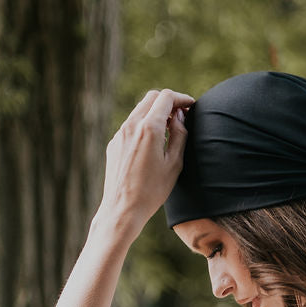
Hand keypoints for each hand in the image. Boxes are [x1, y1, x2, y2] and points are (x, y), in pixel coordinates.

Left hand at [94, 88, 193, 237]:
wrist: (123, 209)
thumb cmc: (152, 190)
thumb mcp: (174, 163)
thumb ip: (180, 135)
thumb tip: (179, 117)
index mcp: (149, 129)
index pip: (166, 97)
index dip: (182, 98)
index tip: (191, 106)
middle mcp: (131, 126)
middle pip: (151, 98)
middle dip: (169, 101)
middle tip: (182, 114)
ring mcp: (120, 134)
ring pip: (140, 110)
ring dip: (156, 112)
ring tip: (169, 127)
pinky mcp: (114, 144)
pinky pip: (131, 125)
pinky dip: (144, 124)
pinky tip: (153, 141)